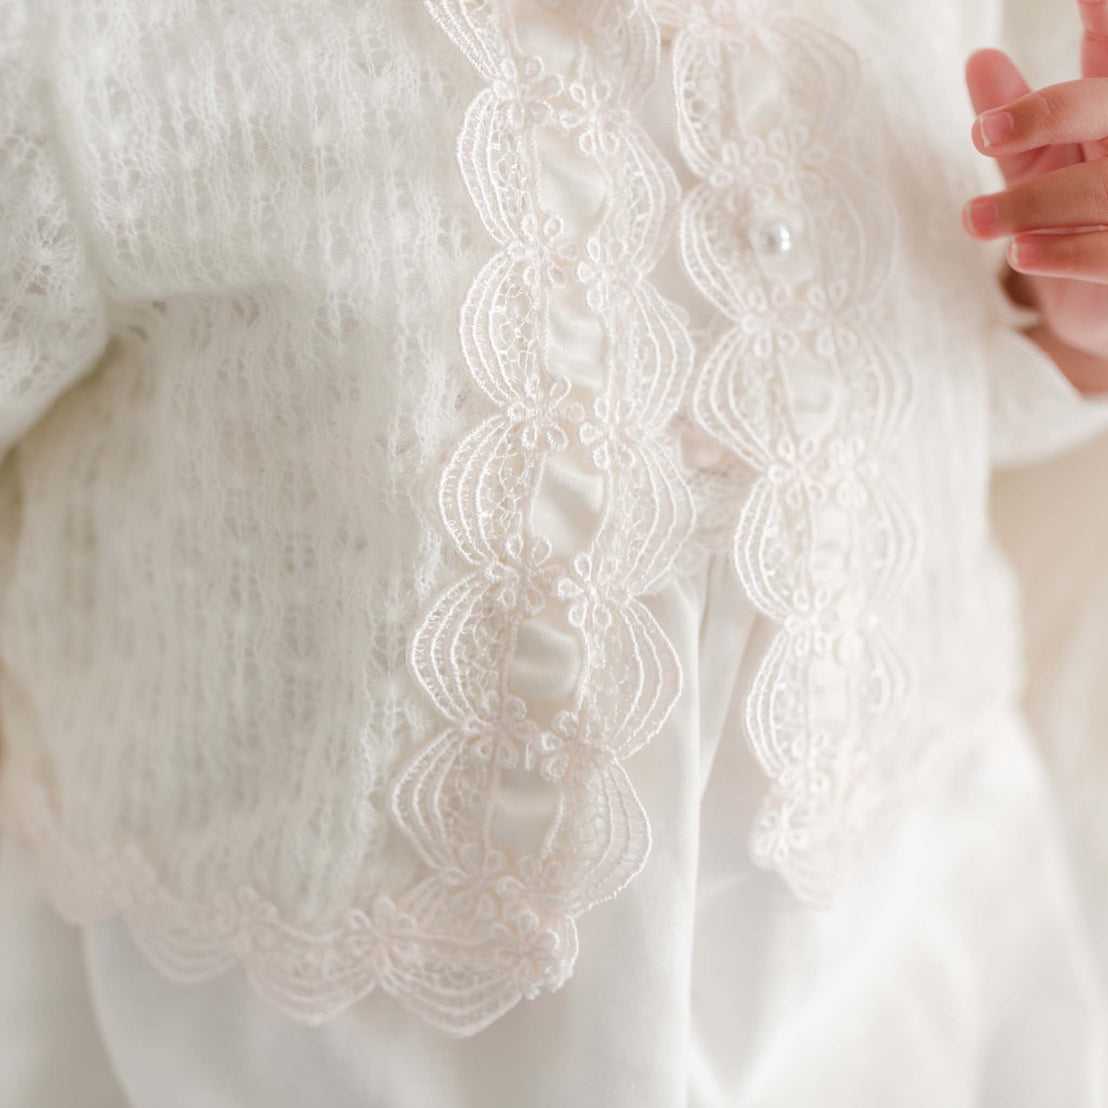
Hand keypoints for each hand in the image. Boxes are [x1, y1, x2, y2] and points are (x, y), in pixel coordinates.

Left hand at [964, 0, 1107, 384]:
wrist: (1100, 304)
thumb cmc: (1071, 216)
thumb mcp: (1038, 162)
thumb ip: (1014, 118)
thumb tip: (978, 59)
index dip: (1104, 21)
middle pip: (1106, 107)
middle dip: (1049, 113)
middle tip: (984, 133)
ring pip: (1100, 188)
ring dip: (1032, 203)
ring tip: (974, 219)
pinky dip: (1064, 252)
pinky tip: (1021, 253)